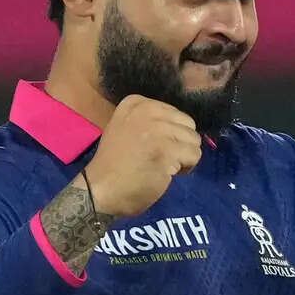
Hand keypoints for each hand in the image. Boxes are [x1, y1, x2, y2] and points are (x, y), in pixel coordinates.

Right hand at [83, 95, 202, 217]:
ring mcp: (157, 130)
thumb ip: (151, 121)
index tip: (151, 146)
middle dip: (180, 144)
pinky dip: (186, 168)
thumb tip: (182, 127)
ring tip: (162, 166)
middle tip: (160, 158)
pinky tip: (166, 173)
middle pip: (188, 124)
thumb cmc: (114, 165)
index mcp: (135, 103)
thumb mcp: (127, 129)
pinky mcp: (167, 150)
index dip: (170, 133)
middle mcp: (146, 110)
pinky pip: (194, 156)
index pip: (175, 113)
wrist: (100, 191)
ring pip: (194, 140)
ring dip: (183, 157)